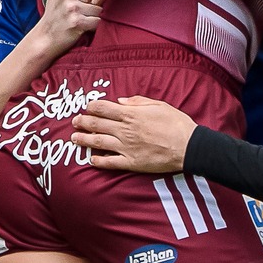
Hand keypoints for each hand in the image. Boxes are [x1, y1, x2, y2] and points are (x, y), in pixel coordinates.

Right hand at [32, 0, 99, 53]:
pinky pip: (98, 21)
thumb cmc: (56, 14)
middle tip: (92, 11)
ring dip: (98, 16)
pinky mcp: (76, 21)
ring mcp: (71, 7)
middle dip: (100, 4)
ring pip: (100, 8)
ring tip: (88, 19)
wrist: (45, 36)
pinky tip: (88, 27)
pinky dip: (96, 25)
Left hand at [72, 96, 196, 172]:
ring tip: (74, 138)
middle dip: (82, 122)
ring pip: (98, 142)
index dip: (92, 107)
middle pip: (96, 124)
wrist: (188, 147)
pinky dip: (98, 161)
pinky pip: (110, 162)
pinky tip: (91, 159)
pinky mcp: (131, 162)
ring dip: (84, 140)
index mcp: (131, 114)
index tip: (87, 107)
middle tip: (74, 122)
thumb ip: (138, 101)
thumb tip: (121, 100)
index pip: (103, 108)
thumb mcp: (159, 105)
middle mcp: (124, 130)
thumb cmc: (176, 124)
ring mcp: (126, 147)